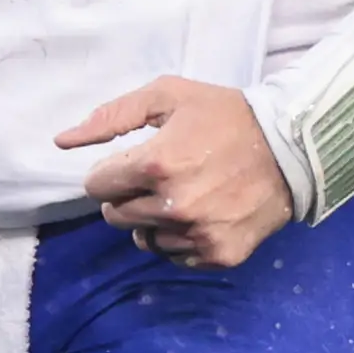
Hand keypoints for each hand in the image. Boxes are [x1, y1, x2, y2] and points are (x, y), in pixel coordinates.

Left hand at [55, 77, 293, 269]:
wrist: (291, 146)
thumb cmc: (224, 115)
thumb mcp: (168, 96)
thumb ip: (111, 116)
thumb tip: (61, 141)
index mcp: (155, 164)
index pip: (96, 186)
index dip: (110, 172)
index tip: (133, 162)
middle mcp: (173, 206)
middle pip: (115, 215)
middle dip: (127, 196)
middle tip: (159, 177)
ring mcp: (197, 234)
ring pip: (143, 239)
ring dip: (152, 219)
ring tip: (182, 194)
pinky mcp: (218, 255)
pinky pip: (176, 256)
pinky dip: (181, 238)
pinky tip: (202, 213)